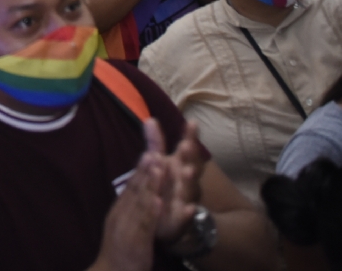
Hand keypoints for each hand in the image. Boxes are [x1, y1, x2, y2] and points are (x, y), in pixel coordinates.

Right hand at [93, 147, 164, 270]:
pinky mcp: (135, 243)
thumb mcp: (123, 228)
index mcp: (119, 212)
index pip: (130, 188)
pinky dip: (151, 212)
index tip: (148, 153)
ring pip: (140, 204)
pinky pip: (145, 226)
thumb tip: (139, 196)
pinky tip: (158, 201)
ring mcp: (127, 229)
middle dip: (145, 172)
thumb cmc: (120, 253)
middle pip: (134, 191)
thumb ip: (130, 212)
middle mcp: (121, 217)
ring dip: (150, 186)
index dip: (139, 171)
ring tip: (159, 169)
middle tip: (154, 152)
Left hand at [149, 119, 206, 247]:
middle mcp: (184, 182)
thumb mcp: (160, 163)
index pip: (186, 150)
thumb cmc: (166, 186)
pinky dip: (187, 213)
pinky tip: (189, 208)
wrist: (169, 220)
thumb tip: (149, 119)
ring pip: (188, 190)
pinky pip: (184, 218)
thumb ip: (156, 143)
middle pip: (188, 167)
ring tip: (188, 170)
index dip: (189, 137)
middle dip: (188, 156)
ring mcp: (183, 200)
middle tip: (186, 144)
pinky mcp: (178, 221)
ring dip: (188, 181)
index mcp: (179, 167)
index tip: (192, 122)